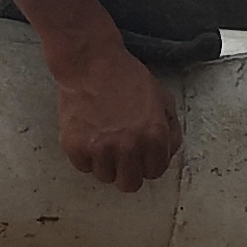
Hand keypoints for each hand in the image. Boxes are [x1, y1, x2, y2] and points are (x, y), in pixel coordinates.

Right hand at [51, 35, 183, 193]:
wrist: (90, 62)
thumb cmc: (127, 76)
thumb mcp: (161, 98)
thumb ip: (170, 130)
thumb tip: (167, 154)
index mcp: (154, 136)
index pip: (155, 172)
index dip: (148, 162)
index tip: (140, 152)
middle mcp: (129, 146)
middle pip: (130, 184)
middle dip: (128, 171)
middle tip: (121, 153)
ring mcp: (100, 149)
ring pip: (105, 177)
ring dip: (105, 163)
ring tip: (102, 138)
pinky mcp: (75, 146)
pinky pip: (83, 167)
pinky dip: (85, 155)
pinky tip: (88, 134)